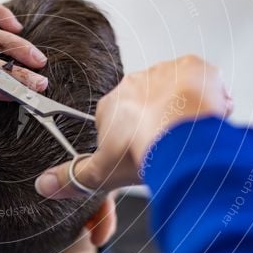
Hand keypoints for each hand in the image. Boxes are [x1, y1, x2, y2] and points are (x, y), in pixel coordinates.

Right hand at [34, 55, 233, 197]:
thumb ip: (73, 179)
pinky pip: (202, 78)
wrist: (180, 137)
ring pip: (178, 91)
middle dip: (162, 122)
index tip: (149, 150)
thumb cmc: (143, 152)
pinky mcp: (192, 66)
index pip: (123, 119)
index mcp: (111, 104)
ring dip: (186, 110)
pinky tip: (210, 116)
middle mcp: (135, 82)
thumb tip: (42, 186)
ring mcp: (164, 72)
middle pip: (152, 103)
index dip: (138, 137)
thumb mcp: (103, 174)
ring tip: (194, 135)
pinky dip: (209, 96)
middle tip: (174, 147)